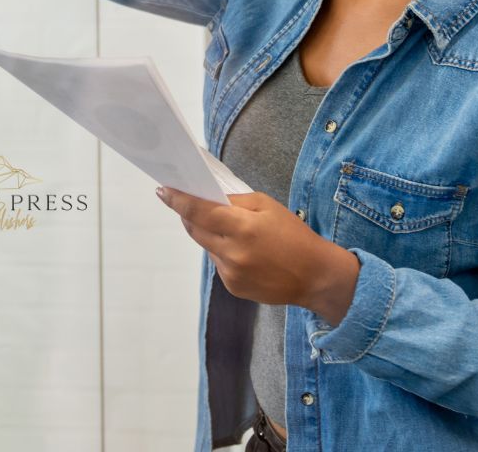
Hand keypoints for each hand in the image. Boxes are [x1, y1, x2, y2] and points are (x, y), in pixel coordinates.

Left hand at [155, 185, 357, 320]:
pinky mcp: (232, 286)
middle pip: (195, 229)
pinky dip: (222, 251)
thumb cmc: (293, 235)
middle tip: (185, 201)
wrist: (315, 276)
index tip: (162, 190)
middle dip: (188, 214)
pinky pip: (218, 262)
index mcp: (242, 228)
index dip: (177, 200)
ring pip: (206, 246)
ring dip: (208, 233)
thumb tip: (208, 198)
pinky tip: (242, 250)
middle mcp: (232, 253)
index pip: (198, 211)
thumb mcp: (267, 205)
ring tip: (228, 227)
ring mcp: (231, 273)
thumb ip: (235, 202)